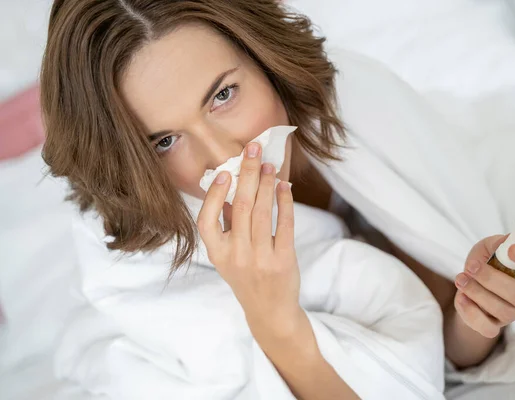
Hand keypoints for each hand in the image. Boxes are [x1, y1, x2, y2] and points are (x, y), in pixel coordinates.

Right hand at [197, 142, 302, 336]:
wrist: (270, 312)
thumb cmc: (246, 279)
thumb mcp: (228, 258)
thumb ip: (226, 226)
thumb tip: (230, 188)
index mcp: (217, 254)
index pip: (206, 221)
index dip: (215, 194)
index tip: (226, 172)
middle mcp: (236, 256)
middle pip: (240, 207)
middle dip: (247, 174)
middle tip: (253, 149)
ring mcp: (260, 259)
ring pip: (261, 212)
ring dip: (266, 184)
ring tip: (269, 164)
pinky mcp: (283, 260)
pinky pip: (284, 225)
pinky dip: (284, 202)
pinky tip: (285, 186)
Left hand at [453, 235, 514, 337]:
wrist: (465, 285)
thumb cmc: (482, 263)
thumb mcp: (486, 247)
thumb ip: (497, 244)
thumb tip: (505, 244)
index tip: (513, 250)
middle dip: (492, 279)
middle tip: (472, 267)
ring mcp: (510, 312)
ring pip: (505, 312)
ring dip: (478, 293)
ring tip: (461, 279)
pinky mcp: (493, 325)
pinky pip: (488, 328)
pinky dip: (472, 313)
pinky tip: (462, 297)